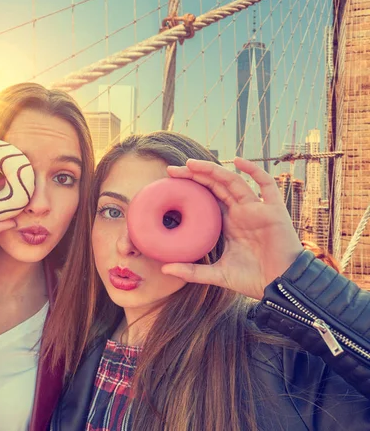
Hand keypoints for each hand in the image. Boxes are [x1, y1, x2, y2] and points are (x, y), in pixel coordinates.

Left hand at [161, 157, 302, 299]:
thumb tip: (165, 269)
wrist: (282, 286)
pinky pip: (266, 184)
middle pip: (215, 185)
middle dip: (194, 175)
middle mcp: (241, 211)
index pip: (206, 197)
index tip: (169, 182)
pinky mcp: (274, 210)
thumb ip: (192, 271)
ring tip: (192, 164)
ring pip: (232, 181)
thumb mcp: (217, 274)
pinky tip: (238, 161)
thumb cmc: (254, 280)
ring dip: (213, 170)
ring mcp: (257, 208)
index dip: (190, 187)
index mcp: (228, 222)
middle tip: (172, 170)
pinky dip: (254, 171)